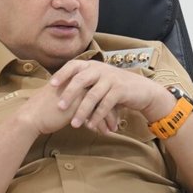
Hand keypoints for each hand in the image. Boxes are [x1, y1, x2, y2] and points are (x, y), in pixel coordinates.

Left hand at [46, 60, 175, 134]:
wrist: (141, 90)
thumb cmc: (115, 87)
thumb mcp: (99, 81)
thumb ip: (84, 83)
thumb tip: (60, 92)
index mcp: (93, 66)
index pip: (74, 66)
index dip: (62, 74)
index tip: (51, 84)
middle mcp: (101, 69)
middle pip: (81, 80)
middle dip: (69, 94)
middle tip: (59, 107)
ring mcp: (111, 79)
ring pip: (93, 95)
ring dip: (82, 111)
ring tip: (74, 124)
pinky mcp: (121, 90)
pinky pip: (106, 104)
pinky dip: (97, 116)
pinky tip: (91, 126)